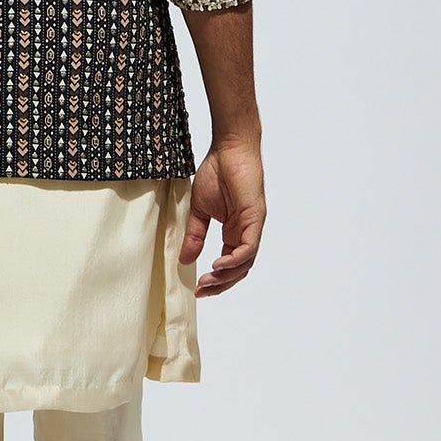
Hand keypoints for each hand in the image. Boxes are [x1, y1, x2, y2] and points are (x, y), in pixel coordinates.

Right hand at [180, 140, 265, 296]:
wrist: (228, 149)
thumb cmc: (216, 173)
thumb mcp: (199, 210)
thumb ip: (195, 235)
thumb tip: (185, 260)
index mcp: (234, 231)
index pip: (229, 263)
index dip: (215, 279)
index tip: (197, 288)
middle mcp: (246, 232)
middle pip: (239, 269)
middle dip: (221, 284)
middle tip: (202, 291)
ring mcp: (252, 226)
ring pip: (245, 262)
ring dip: (227, 275)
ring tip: (208, 281)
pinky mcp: (255, 218)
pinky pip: (249, 246)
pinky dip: (235, 259)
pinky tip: (218, 265)